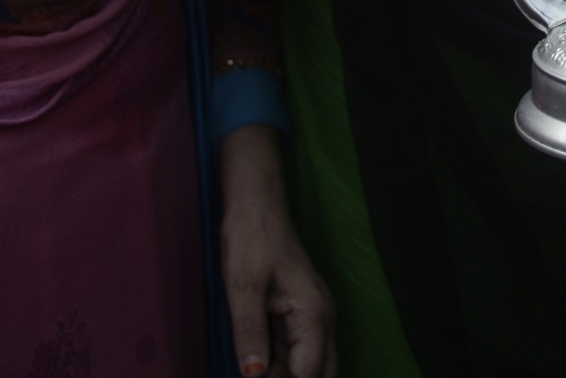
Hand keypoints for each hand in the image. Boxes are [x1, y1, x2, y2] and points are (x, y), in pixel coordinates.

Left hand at [219, 126, 334, 377]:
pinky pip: (299, 348)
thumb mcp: (243, 287)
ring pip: (311, 363)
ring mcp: (313, 314)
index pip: (309, 373)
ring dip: (287, 374)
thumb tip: (252, 375)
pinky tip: (259, 366)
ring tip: (254, 373)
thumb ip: (250, 332)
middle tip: (257, 377)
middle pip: (321, 372)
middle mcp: (321, 317)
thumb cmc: (251, 239)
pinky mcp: (300, 311)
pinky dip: (283, 364)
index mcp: (313, 313)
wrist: (256, 205)